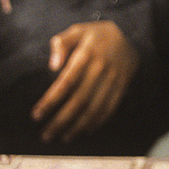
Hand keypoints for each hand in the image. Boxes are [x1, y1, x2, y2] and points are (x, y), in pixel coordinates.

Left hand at [31, 21, 138, 143]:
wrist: (132, 34)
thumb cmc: (97, 35)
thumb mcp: (78, 30)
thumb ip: (61, 43)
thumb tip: (53, 66)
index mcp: (87, 54)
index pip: (66, 82)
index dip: (51, 101)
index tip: (36, 115)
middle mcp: (101, 68)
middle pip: (79, 100)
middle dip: (61, 120)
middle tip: (45, 135)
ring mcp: (113, 79)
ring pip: (94, 108)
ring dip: (77, 126)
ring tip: (62, 137)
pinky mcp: (122, 86)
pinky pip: (109, 108)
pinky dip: (97, 122)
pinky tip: (84, 130)